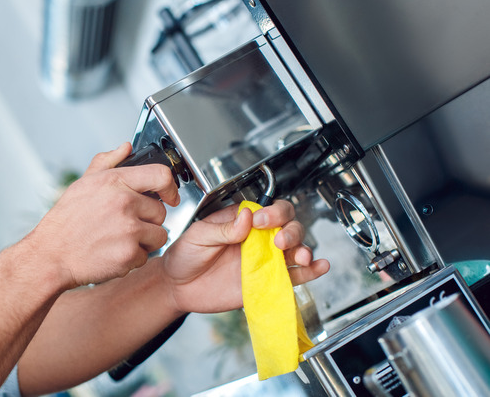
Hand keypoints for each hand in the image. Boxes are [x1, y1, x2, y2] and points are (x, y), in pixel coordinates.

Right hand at [23, 143, 179, 288]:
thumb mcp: (83, 183)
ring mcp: (128, 229)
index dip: (171, 187)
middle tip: (124, 225)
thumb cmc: (66, 221)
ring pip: (158, 235)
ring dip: (144, 241)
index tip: (170, 196)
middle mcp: (124, 203)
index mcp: (114, 182)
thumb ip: (107, 162)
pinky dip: (133, 259)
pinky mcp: (129, 254)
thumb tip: (125, 148)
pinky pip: (146, 256)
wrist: (51, 255)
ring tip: (118, 240)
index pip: (160, 175)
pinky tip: (113, 252)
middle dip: (147, 220)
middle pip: (160, 211)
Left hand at [161, 199, 328, 313]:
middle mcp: (257, 239)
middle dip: (290, 230)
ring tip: (301, 256)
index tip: (260, 221)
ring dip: (304, 249)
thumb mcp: (197, 236)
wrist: (178, 288)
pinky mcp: (267, 282)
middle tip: (278, 240)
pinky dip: (310, 272)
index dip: (271, 213)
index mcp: (242, 221)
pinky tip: (319, 267)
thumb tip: (246, 216)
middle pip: (289, 226)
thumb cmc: (185, 257)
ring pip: (295, 249)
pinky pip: (293, 276)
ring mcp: (264, 260)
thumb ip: (222, 228)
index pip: (268, 209)